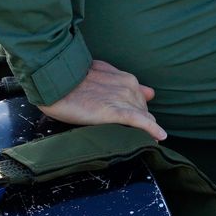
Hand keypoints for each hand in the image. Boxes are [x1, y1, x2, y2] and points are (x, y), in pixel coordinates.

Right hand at [37, 59, 166, 141]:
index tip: (142, 122)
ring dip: (146, 128)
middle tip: (137, 134)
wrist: (56, 80)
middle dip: (142, 121)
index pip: (141, 99)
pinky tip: (160, 137)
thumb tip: (147, 92)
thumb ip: (122, 83)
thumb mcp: (102, 74)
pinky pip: (139, 121)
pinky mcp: (115, 111)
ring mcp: (123, 99)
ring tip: (148, 141)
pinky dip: (151, 129)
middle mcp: (129, 86)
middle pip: (143, 109)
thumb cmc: (73, 79)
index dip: (141, 112)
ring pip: (143, 116)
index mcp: (125, 78)